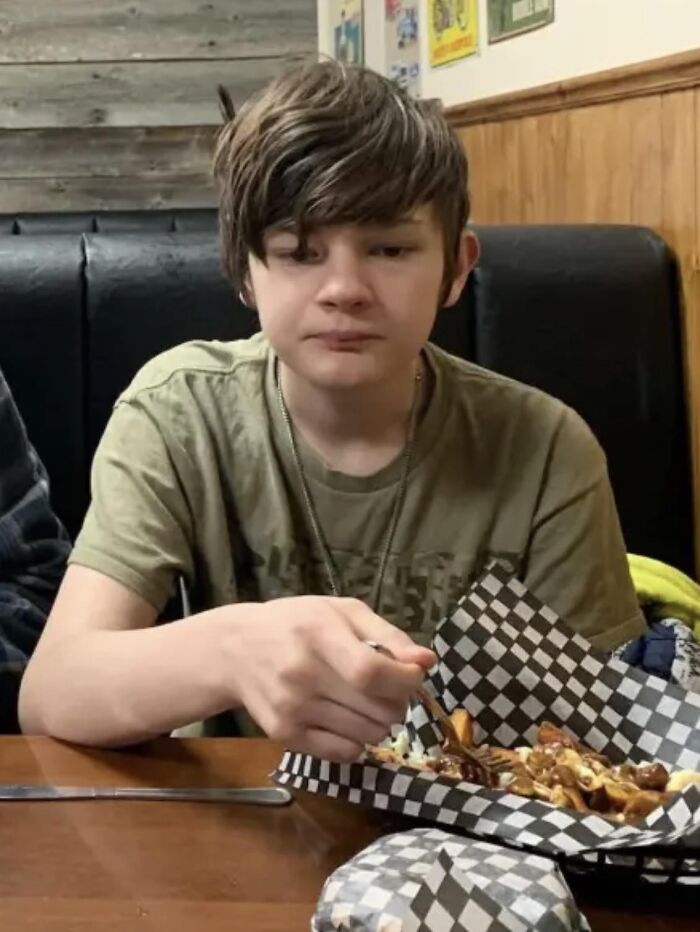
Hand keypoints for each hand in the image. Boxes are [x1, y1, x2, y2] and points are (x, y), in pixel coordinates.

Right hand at [224, 596, 435, 761]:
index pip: (372, 673)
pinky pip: (344, 754)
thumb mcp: (341, 611)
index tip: (413, 675)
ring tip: (365, 701)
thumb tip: (426, 662)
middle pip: (377, 710)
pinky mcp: (285, 736)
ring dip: (379, 722)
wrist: (235, 649)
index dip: (405, 681)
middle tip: (387, 687)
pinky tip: (346, 718)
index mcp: (318, 635)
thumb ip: (388, 634)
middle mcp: (302, 675)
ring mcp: (292, 710)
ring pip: (367, 736)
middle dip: (397, 701)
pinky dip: (357, 741)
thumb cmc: (296, 623)